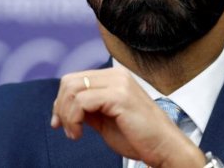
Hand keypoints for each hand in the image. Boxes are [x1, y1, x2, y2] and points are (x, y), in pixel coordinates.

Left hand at [51, 68, 204, 166]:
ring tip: (74, 133)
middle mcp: (117, 75)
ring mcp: (119, 83)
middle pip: (70, 81)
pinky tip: (79, 134)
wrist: (164, 147)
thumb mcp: (106, 118)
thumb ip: (88, 108)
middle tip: (64, 128)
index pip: (75, 79)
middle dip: (61, 107)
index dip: (61, 101)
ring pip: (73, 90)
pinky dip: (73, 120)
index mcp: (114, 77)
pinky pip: (82, 102)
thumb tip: (63, 106)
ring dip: (67, 115)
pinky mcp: (119, 96)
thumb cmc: (138, 136)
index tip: (59, 122)